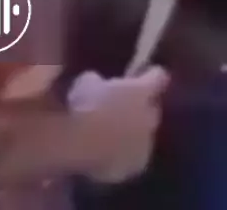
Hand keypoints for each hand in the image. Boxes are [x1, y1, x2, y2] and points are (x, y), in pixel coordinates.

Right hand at [67, 67, 168, 183]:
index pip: (158, 78)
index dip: (154, 74)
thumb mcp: (86, 82)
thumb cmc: (83, 105)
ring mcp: (145, 144)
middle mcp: (150, 117)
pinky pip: (133, 155)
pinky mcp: (135, 165)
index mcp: (142, 91)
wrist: (80, 146)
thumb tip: (99, 84)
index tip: (151, 71)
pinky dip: (124, 151)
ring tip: (114, 130)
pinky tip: (109, 149)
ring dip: (133, 131)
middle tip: (127, 104)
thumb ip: (100, 82)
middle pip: (153, 109)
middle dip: (143, 106)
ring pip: (144, 135)